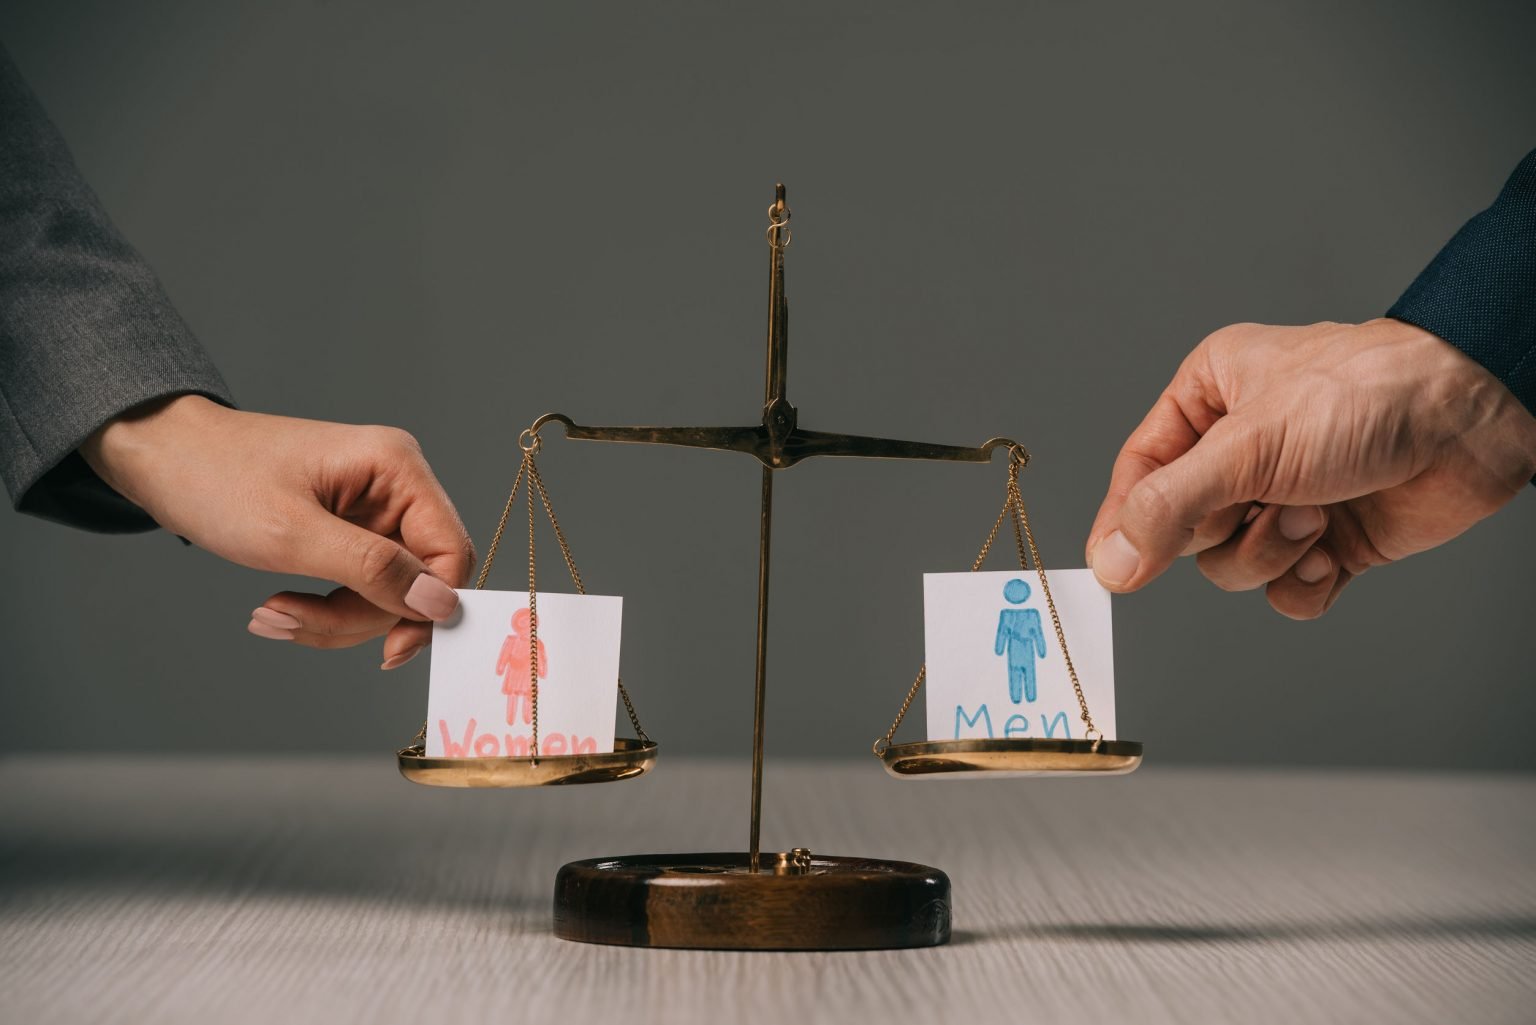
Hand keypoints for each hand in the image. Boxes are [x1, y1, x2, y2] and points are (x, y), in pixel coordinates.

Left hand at [82, 396, 474, 665]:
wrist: (160, 457)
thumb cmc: (216, 476)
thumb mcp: (292, 534)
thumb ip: (373, 570)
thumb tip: (440, 603)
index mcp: (396, 467)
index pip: (449, 550)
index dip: (429, 606)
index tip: (391, 649)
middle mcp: (395, 485)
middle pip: (417, 580)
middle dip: (359, 615)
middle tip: (295, 620)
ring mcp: (372, 509)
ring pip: (387, 593)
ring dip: (333, 618)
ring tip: (273, 615)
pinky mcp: (349, 531)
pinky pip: (359, 588)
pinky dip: (323, 608)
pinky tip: (279, 608)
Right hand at [1085, 319, 1535, 617]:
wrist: (1472, 420)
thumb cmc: (1368, 394)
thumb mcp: (1247, 446)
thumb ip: (1169, 506)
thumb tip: (1112, 561)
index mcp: (1209, 399)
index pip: (1140, 472)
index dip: (1128, 521)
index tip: (1118, 566)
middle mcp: (1241, 450)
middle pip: (1184, 529)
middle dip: (1226, 529)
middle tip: (1263, 503)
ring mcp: (1284, 497)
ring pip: (1231, 565)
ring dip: (1269, 554)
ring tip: (1313, 518)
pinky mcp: (1328, 540)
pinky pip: (1283, 592)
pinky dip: (1304, 584)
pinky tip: (1331, 553)